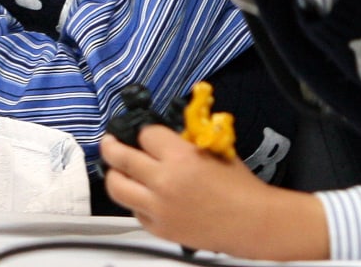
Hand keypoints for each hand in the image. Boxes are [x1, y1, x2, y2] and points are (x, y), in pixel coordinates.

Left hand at [101, 124, 327, 259]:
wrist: (251, 222)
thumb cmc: (239, 185)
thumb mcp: (215, 150)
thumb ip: (187, 141)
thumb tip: (166, 133)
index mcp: (181, 157)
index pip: (146, 134)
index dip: (146, 132)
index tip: (146, 134)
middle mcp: (164, 181)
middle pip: (121, 158)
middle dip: (111, 146)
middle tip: (109, 142)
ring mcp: (158, 207)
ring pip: (117, 187)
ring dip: (114, 175)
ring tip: (115, 169)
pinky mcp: (158, 228)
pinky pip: (134, 211)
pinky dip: (134, 201)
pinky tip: (142, 195)